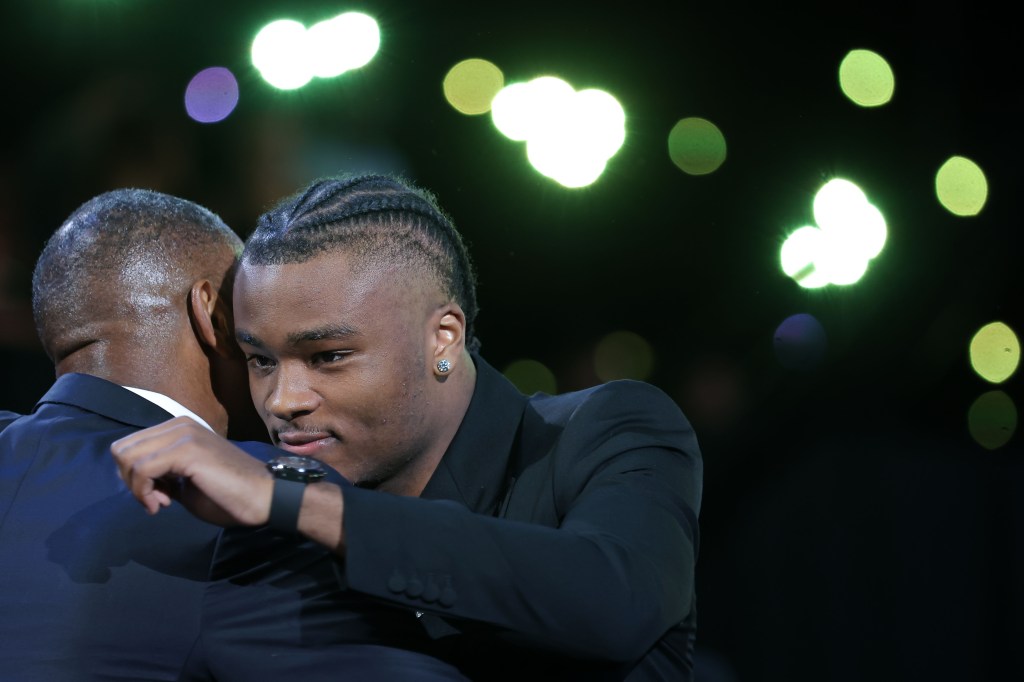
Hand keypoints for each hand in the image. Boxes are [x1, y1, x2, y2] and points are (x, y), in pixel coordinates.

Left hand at [111, 416, 273, 526]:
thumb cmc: (230, 494)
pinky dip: (143, 492)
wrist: (263, 497)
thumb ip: (163, 475)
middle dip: (130, 481)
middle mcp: (179, 425)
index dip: (133, 476)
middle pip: (122, 449)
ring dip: (137, 489)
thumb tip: (138, 481)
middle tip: (155, 500)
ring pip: (128, 459)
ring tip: (160, 503)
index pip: (130, 445)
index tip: (156, 496)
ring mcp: (183, 435)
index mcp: (180, 428)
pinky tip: (163, 504)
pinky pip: (142, 470)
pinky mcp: (186, 451)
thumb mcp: (186, 482)